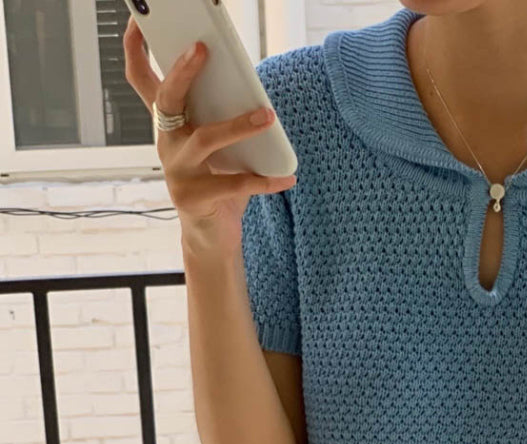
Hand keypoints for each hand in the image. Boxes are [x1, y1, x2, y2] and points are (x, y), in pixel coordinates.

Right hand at [122, 17, 295, 252]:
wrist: (211, 235)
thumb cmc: (217, 182)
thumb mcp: (218, 145)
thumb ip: (222, 117)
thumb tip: (250, 88)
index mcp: (168, 125)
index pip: (142, 81)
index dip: (136, 50)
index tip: (137, 22)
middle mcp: (165, 144)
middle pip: (167, 99)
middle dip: (183, 72)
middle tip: (203, 50)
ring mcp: (176, 171)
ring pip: (205, 139)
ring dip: (238, 125)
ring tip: (268, 116)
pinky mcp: (193, 198)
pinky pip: (234, 185)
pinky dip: (264, 181)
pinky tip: (286, 178)